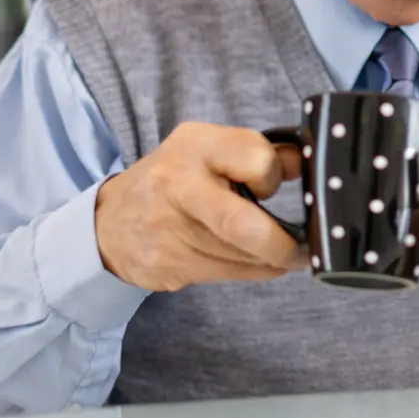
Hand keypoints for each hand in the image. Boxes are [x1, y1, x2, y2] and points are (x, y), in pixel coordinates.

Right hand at [94, 121, 305, 291]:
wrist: (111, 221)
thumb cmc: (174, 180)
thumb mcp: (209, 150)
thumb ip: (256, 153)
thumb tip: (307, 160)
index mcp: (196, 144)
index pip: (256, 158)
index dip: (273, 177)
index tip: (271, 185)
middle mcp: (178, 183)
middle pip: (241, 223)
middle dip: (280, 245)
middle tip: (304, 251)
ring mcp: (169, 227)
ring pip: (240, 256)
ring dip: (272, 260)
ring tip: (286, 255)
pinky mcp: (170, 262)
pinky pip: (228, 273)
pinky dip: (254, 271)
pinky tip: (262, 263)